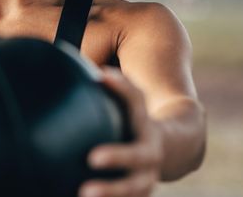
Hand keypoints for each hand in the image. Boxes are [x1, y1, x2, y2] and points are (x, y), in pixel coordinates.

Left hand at [79, 67, 163, 196]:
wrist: (177, 148)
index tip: (100, 76)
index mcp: (144, 121)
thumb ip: (109, 87)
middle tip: (92, 158)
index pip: (136, 100)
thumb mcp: (130, 102)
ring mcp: (147, 176)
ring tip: (84, 192)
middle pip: (136, 155)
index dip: (121, 87)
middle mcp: (149, 150)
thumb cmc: (136, 118)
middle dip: (117, 156)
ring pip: (132, 188)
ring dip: (111, 192)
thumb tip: (66, 58)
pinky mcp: (139, 193)